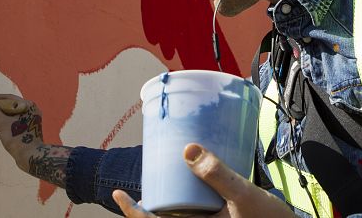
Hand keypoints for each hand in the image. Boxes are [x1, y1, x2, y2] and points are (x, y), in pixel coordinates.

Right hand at [0, 93, 42, 170]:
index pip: (9, 98)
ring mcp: (24, 123)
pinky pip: (7, 126)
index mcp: (27, 106)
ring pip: (5, 117)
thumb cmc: (19, 138)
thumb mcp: (3, 124)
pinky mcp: (21, 133)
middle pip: (6, 108)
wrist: (31, 157)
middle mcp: (28, 113)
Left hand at [112, 144, 293, 217]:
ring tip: (163, 179)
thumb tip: (187, 150)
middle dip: (146, 206)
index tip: (117, 194)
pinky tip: (193, 185)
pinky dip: (187, 203)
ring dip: (167, 204)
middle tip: (138, 182)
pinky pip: (196, 216)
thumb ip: (218, 174)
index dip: (132, 212)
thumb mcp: (244, 195)